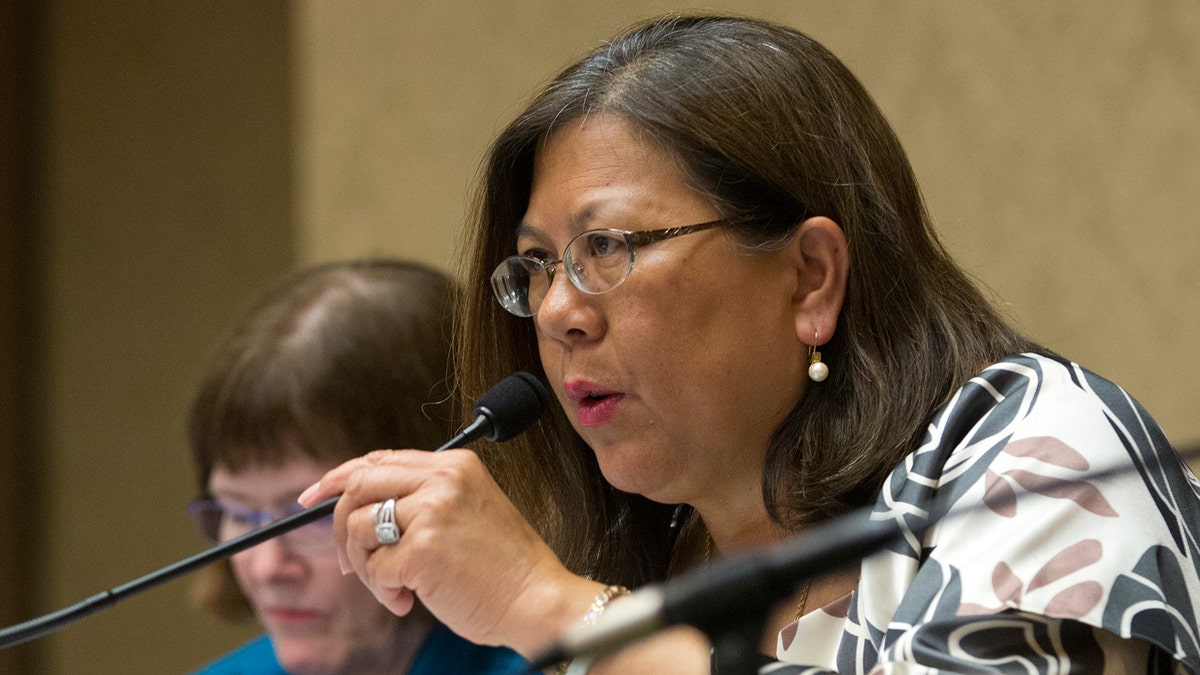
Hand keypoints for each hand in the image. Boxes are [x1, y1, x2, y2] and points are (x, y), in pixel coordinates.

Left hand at [297, 448, 587, 652]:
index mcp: (455, 465)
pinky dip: (383, 590)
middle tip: (348, 562)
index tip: (312, 497)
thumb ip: (424, 499)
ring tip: (394, 589)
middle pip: (358, 485)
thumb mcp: (468, 511)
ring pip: (357, 528)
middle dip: (338, 526)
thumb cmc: (504, 567)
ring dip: (364, 567)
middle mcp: (442, 480)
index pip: (379, 460)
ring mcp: (432, 512)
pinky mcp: (423, 550)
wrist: (538, 599)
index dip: (339, 478)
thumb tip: (360, 507)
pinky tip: (409, 601)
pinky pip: (374, 568)